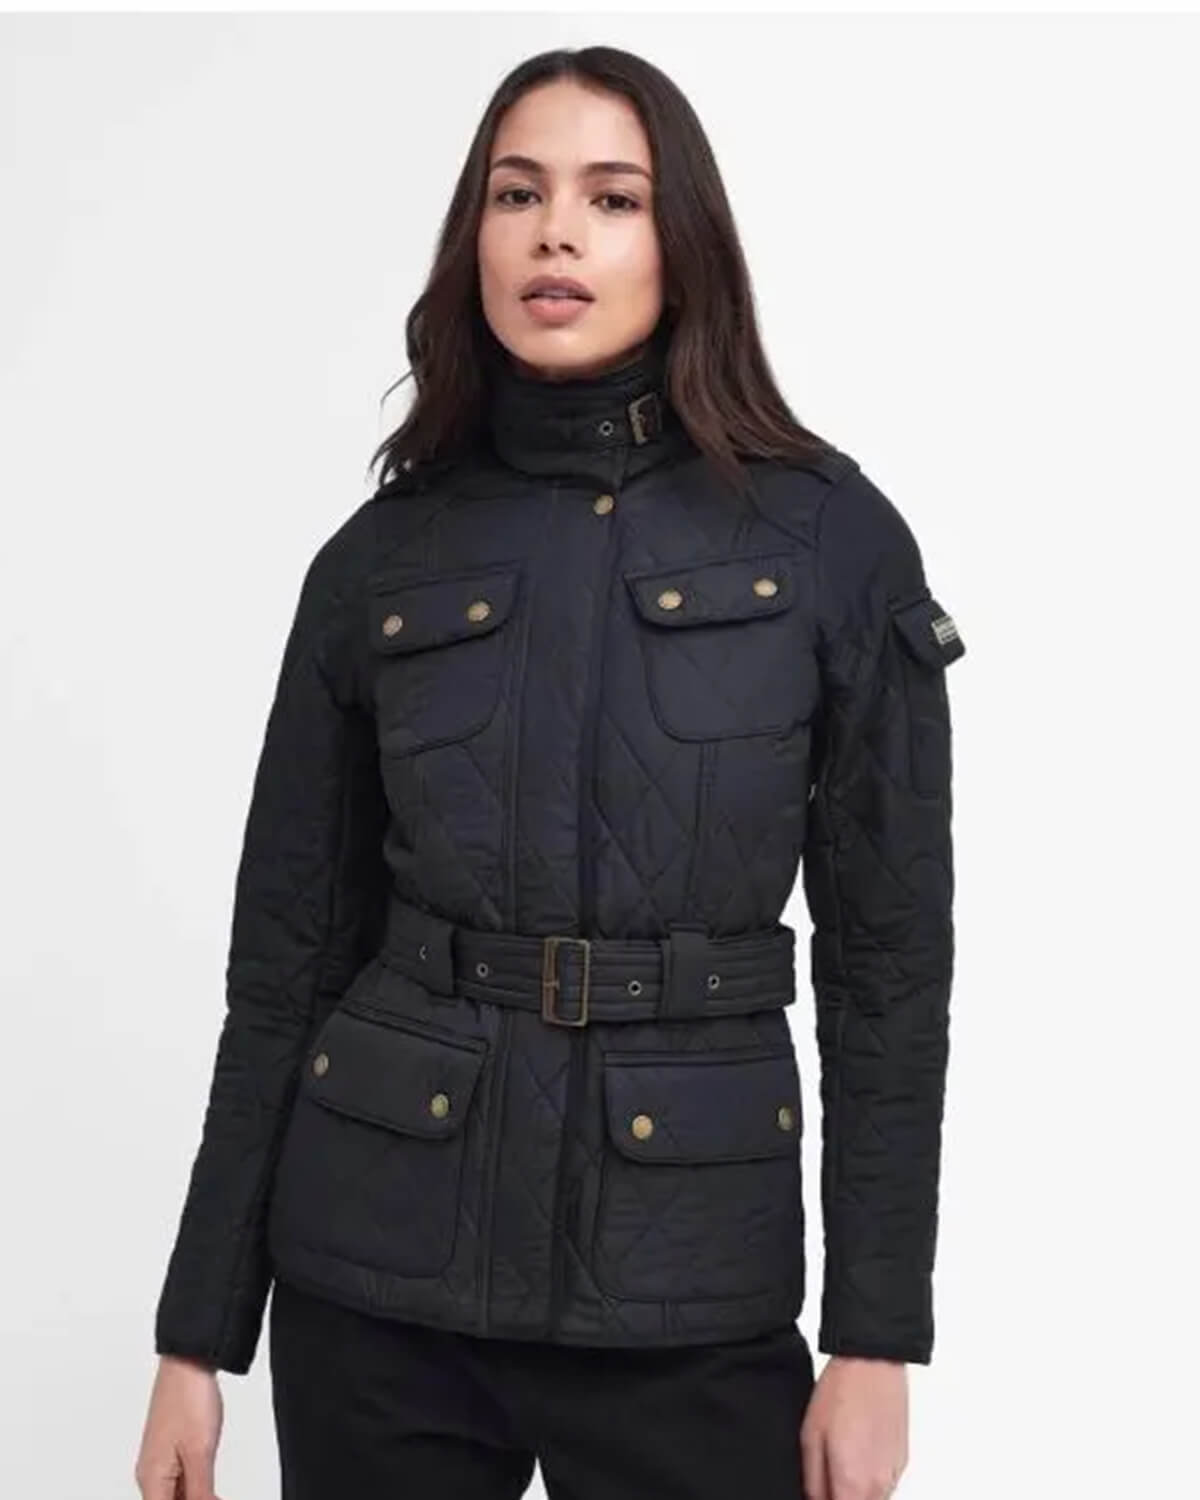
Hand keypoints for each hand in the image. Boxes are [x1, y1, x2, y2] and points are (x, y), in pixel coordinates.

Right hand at [134, 1355, 225, 1499]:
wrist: (187, 1361)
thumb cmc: (188, 1398)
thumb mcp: (200, 1453)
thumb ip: (200, 1492)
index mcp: (151, 1479)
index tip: (211, 1499)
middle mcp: (150, 1474)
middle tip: (216, 1494)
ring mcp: (160, 1462)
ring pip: (175, 1496)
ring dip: (196, 1497)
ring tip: (216, 1492)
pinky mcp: (171, 1450)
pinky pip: (180, 1482)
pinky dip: (196, 1488)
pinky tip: (212, 1489)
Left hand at [799, 1354, 908, 1499]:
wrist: (874, 1362)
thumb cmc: (841, 1392)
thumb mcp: (810, 1437)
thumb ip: (813, 1482)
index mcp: (853, 1485)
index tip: (818, 1491)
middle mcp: (879, 1488)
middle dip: (840, 1497)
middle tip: (827, 1474)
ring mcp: (894, 1475)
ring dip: (855, 1492)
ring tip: (840, 1459)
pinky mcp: (903, 1462)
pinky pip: (884, 1485)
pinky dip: (869, 1479)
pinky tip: (857, 1451)